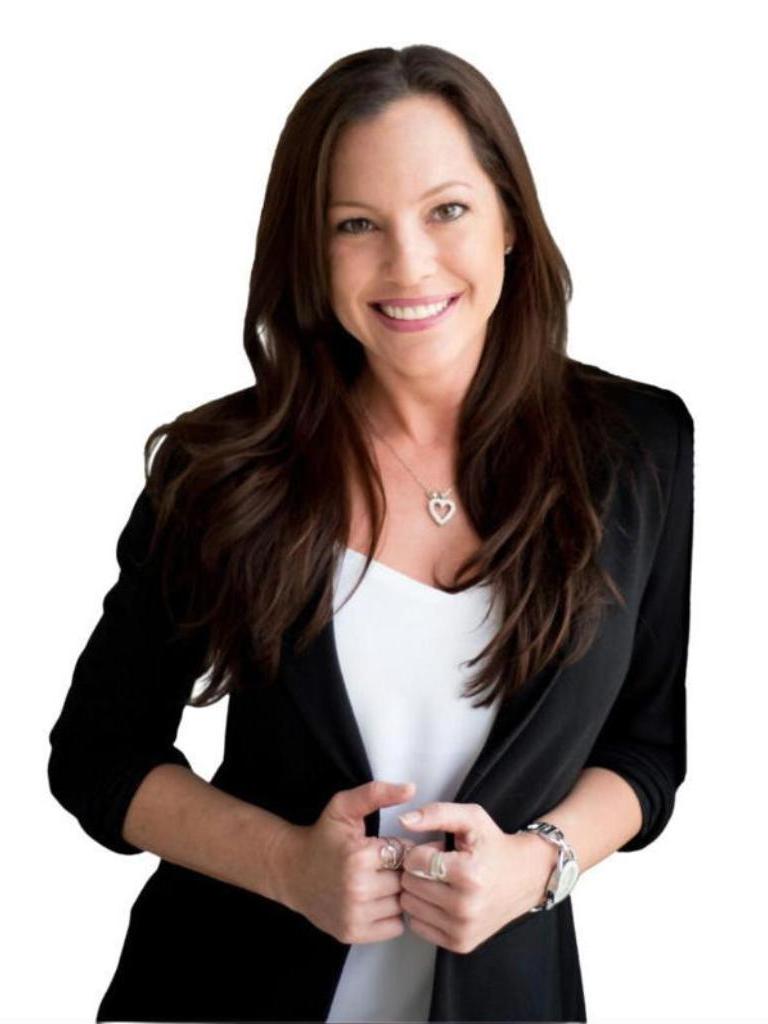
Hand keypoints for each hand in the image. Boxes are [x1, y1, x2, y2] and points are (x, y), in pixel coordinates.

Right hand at [281, 780, 418, 944]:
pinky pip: (394, 926)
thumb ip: (376, 793)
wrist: (292, 872)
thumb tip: (411, 788)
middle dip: (399, 871)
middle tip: (382, 865)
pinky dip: (390, 915)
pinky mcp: (352, 933)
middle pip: (405, 880)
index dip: (398, 847)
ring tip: (378, 881)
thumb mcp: (344, 806)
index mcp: (358, 857)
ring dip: (396, 894)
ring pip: (402, 904)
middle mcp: (357, 889)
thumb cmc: (323, 837)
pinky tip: (375, 900)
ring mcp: (354, 915)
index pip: (405, 853)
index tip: (383, 847)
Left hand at [398, 801, 557, 953]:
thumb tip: (405, 820)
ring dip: (420, 890)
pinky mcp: (459, 944)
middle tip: (441, 866)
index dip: (422, 850)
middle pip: (409, 883)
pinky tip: (441, 899)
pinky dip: (424, 910)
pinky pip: (417, 925)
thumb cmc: (494, 846)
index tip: (439, 850)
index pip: (414, 861)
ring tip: (442, 882)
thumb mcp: (471, 818)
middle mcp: (465, 907)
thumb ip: (437, 813)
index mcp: (468, 874)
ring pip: (409, 905)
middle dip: (419, 870)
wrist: (525, 878)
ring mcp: (462, 929)